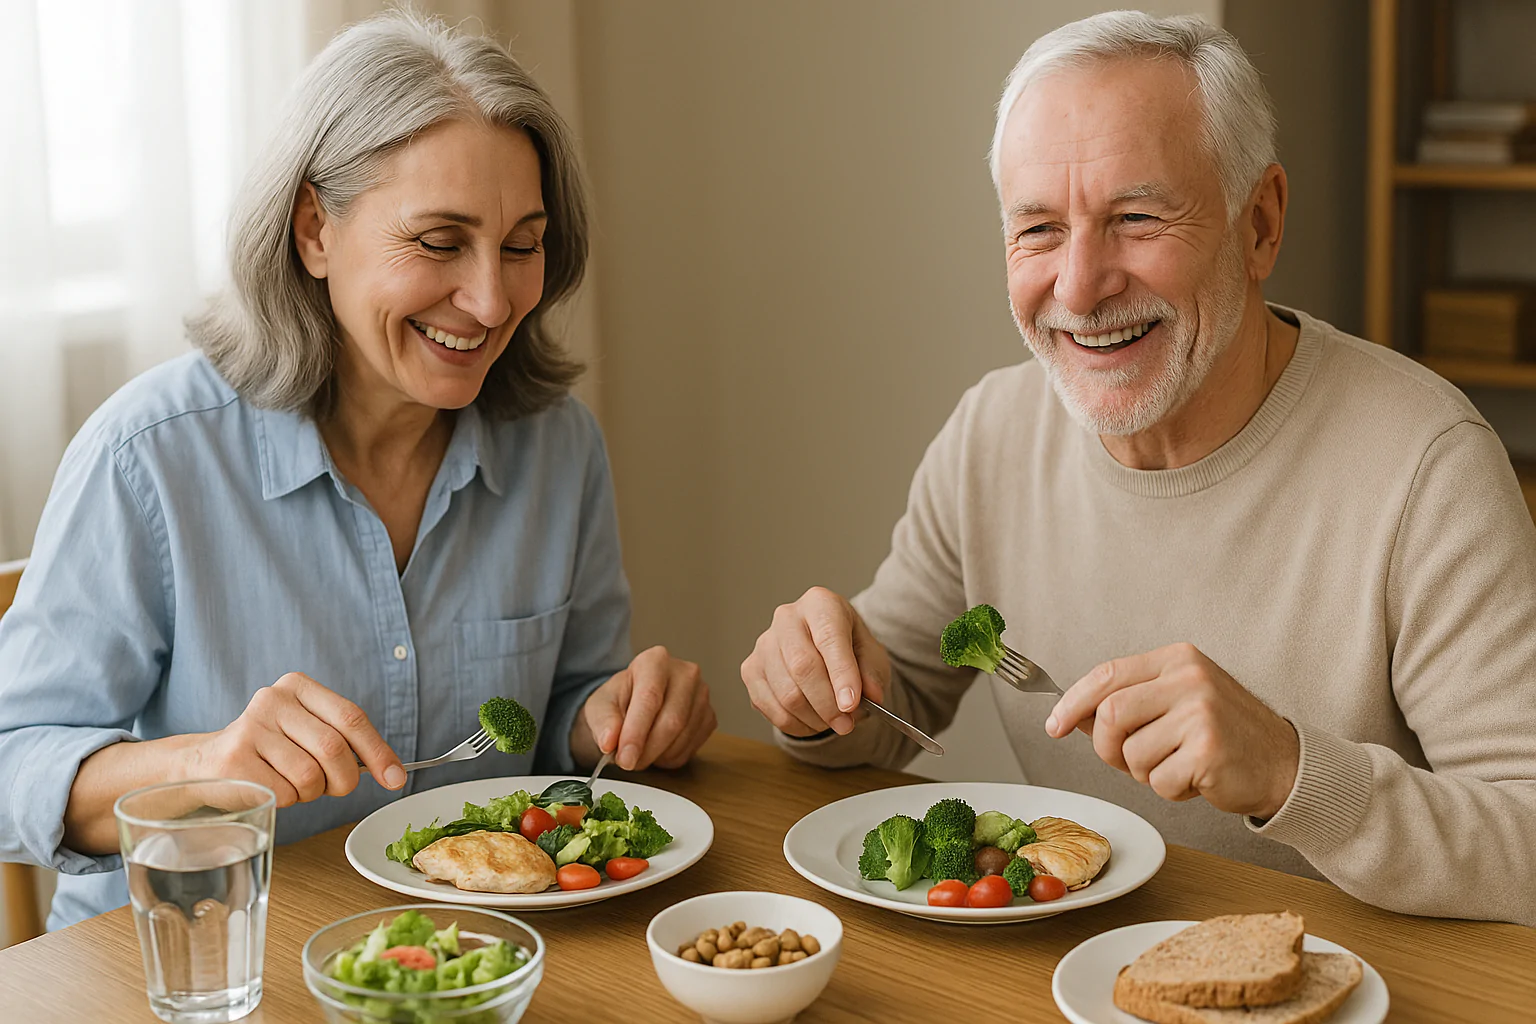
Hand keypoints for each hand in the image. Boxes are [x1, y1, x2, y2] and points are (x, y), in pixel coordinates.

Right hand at [185, 672, 404, 807]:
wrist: (206, 765)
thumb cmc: (270, 752)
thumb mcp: (307, 732)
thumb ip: (346, 742)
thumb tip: (394, 772)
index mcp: (298, 686)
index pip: (351, 717)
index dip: (378, 751)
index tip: (395, 778)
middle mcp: (273, 699)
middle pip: (334, 748)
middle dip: (343, 780)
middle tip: (336, 788)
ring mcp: (251, 727)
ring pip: (310, 774)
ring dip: (312, 792)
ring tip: (294, 784)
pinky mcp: (235, 758)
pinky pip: (285, 792)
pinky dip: (289, 800)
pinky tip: (271, 787)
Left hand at [571, 646, 715, 770]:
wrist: (634, 705)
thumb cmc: (619, 701)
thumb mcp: (600, 707)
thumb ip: (604, 722)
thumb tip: (610, 741)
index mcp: (655, 661)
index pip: (650, 698)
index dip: (636, 732)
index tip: (624, 758)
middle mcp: (685, 673)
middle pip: (672, 721)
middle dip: (647, 749)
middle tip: (628, 763)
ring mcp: (702, 695)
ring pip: (682, 738)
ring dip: (657, 755)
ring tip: (639, 751)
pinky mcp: (709, 717)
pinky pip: (692, 748)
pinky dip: (670, 757)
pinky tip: (657, 748)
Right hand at [739, 586, 890, 737]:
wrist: (824, 649)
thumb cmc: (848, 647)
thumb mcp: (871, 654)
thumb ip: (872, 672)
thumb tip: (870, 695)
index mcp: (820, 604)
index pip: (829, 638)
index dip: (841, 674)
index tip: (851, 704)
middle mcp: (787, 618)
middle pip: (802, 667)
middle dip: (827, 704)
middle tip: (846, 724)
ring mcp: (764, 644)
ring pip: (786, 693)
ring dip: (813, 718)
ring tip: (832, 722)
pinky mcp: (750, 669)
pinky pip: (770, 707)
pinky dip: (795, 724)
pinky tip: (812, 721)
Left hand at [1046, 643, 1299, 818]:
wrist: (1284, 764)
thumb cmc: (1224, 736)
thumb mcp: (1178, 702)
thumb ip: (1132, 702)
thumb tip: (1074, 715)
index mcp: (1177, 660)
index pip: (1107, 674)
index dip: (1073, 702)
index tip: (1055, 725)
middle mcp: (1189, 679)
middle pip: (1110, 715)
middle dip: (1108, 748)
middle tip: (1127, 760)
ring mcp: (1200, 713)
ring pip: (1131, 754)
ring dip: (1144, 773)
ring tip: (1177, 766)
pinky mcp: (1208, 751)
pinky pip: (1158, 781)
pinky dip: (1169, 790)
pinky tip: (1196, 780)